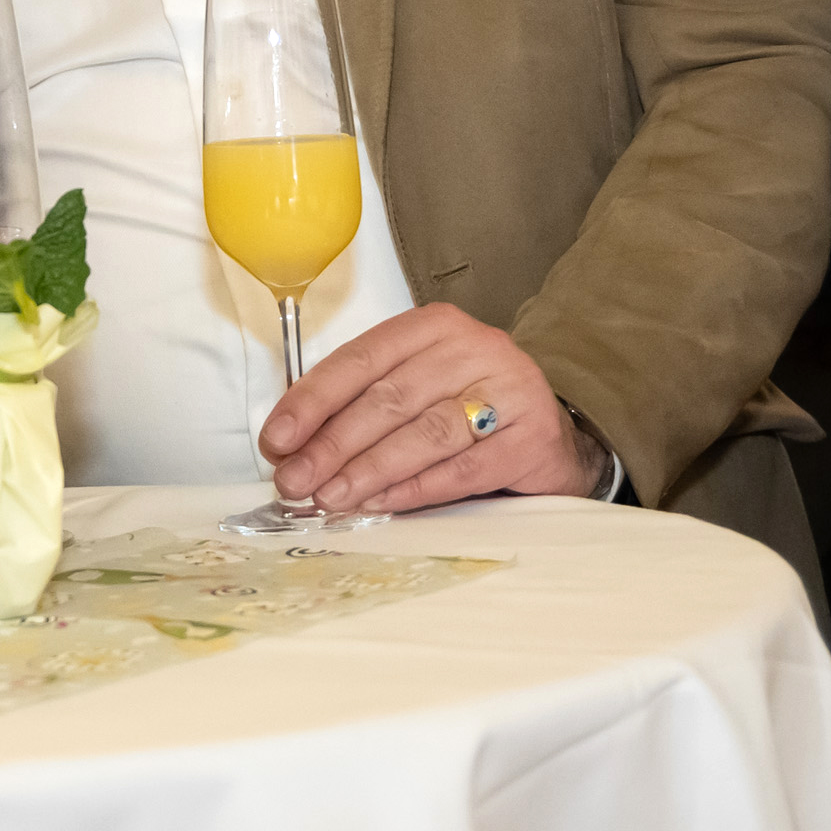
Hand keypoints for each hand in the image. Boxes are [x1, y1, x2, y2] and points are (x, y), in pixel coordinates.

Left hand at [255, 302, 607, 514]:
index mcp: (433, 327)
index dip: (313, 400)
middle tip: (295, 481)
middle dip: (333, 444)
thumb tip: (291, 445)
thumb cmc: (469, 410)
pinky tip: (380, 504)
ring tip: (330, 497)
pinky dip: (416, 489)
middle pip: (389, 398)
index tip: (277, 438)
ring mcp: (508, 390)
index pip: (361, 358)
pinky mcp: (532, 438)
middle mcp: (473, 348)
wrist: (553, 435)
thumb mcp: (417, 389)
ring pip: (424, 432)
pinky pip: (463, 468)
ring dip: (370, 469)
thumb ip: (362, 405)